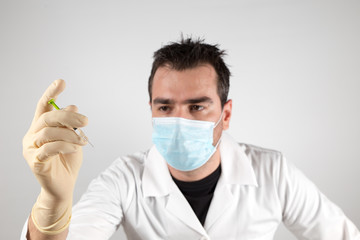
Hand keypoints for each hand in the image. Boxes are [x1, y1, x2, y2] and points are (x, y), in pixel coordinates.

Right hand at [23, 79, 87, 233]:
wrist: (64, 185)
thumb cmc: (68, 161)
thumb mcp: (73, 139)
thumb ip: (70, 125)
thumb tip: (72, 105)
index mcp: (41, 127)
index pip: (43, 107)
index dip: (51, 93)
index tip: (62, 82)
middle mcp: (32, 135)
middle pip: (47, 118)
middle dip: (68, 116)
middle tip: (85, 121)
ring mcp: (31, 148)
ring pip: (48, 132)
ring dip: (69, 134)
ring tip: (82, 140)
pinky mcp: (35, 161)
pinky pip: (49, 148)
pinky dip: (64, 145)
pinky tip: (75, 148)